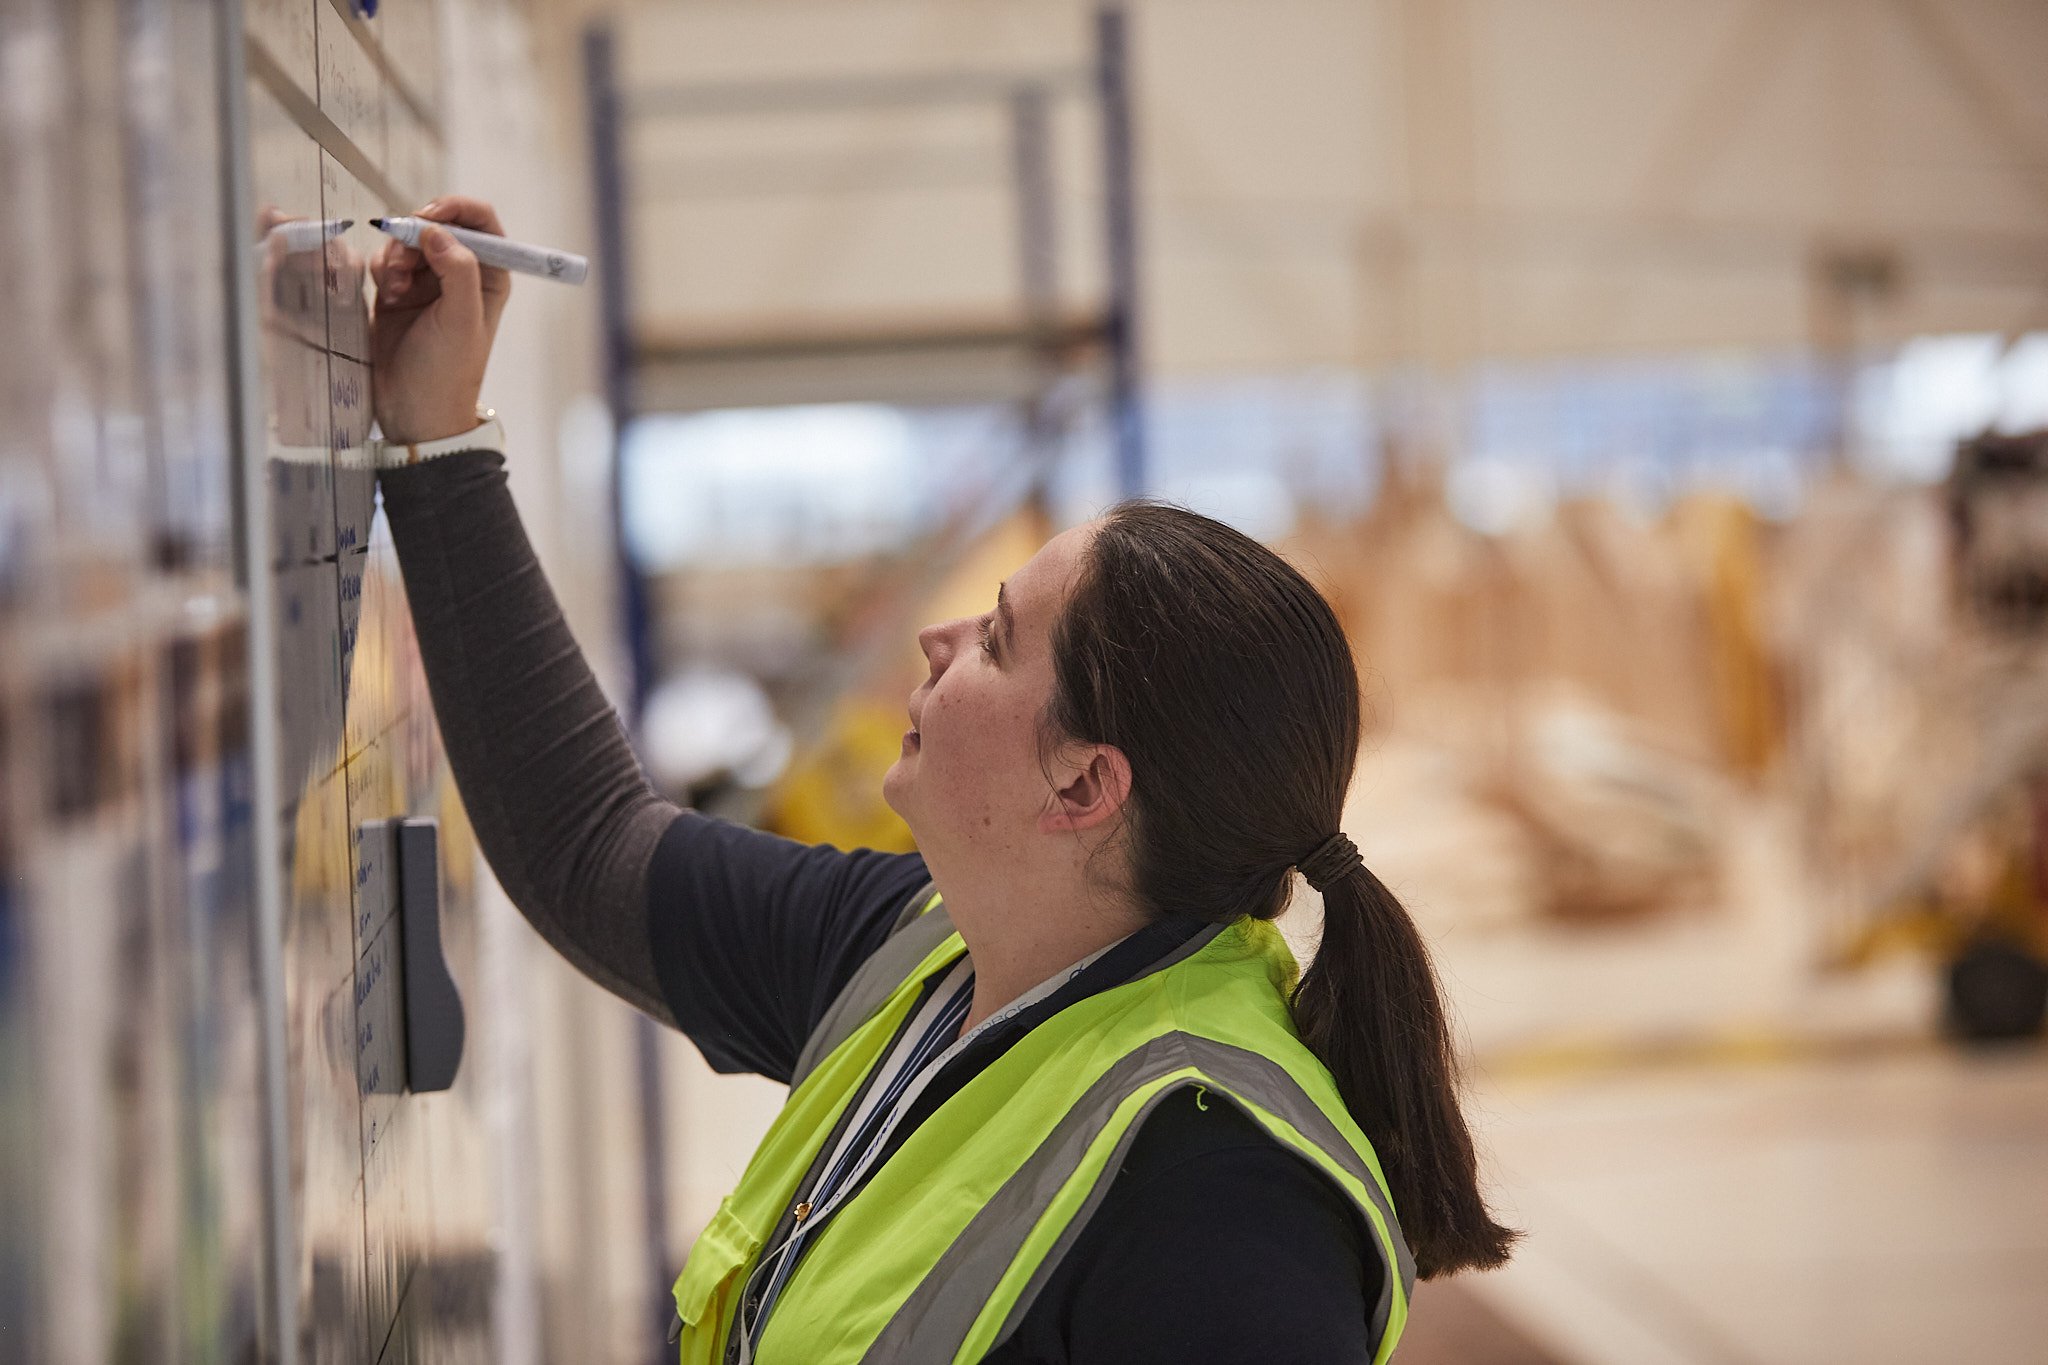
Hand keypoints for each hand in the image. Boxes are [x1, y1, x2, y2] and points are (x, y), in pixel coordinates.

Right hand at [370, 195, 511, 443]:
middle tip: (403, 266)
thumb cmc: (447, 372)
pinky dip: (381, 270)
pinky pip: (385, 260)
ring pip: (406, 241)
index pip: (480, 220)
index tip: (427, 217)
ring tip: (394, 292)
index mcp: (489, 275)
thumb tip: (436, 230)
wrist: (413, 410)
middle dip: (414, 237)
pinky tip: (386, 298)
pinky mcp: (397, 291)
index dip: (454, 208)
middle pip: (436, 224)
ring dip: (394, 257)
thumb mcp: (461, 320)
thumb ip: (458, 270)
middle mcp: (461, 273)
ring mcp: (428, 281)